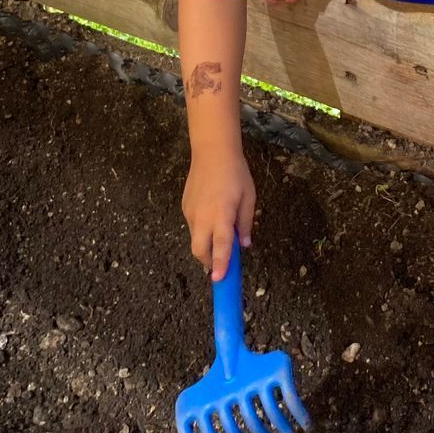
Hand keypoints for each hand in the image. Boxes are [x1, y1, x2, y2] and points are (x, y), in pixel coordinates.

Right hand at [181, 141, 254, 279]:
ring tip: (220, 233)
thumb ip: (245, 223)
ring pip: (195, 239)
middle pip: (200, 251)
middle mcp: (202, 217)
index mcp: (221, 214)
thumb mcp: (248, 198)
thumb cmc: (235, 173)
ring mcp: (190, 213)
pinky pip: (193, 226)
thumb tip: (244, 245)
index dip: (220, 265)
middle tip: (220, 265)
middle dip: (209, 262)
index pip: (220, 246)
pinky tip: (212, 217)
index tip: (219, 280)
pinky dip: (202, 230)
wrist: (212, 152)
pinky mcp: (184, 207)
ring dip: (206, 245)